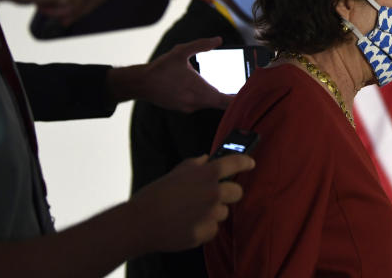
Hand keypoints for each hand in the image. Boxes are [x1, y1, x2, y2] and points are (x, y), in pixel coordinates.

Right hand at [113, 37, 234, 111]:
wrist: (140, 84)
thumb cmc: (160, 69)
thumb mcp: (181, 52)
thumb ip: (201, 45)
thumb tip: (218, 39)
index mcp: (200, 91)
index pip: (226, 100)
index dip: (239, 98)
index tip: (249, 92)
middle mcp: (196, 103)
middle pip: (221, 103)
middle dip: (231, 95)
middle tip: (241, 86)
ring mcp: (188, 107)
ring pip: (210, 103)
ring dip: (218, 95)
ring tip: (227, 83)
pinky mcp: (182, 108)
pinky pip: (199, 103)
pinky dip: (206, 96)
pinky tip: (204, 85)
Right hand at [128, 153, 254, 252]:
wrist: (140, 223)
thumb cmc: (156, 194)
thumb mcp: (176, 172)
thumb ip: (195, 164)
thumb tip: (207, 158)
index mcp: (207, 173)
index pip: (236, 163)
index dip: (246, 162)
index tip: (250, 163)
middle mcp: (213, 192)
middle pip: (237, 192)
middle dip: (229, 193)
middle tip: (215, 194)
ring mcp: (210, 214)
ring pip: (224, 212)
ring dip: (213, 212)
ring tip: (191, 212)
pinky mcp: (205, 233)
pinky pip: (213, 229)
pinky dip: (204, 228)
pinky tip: (188, 224)